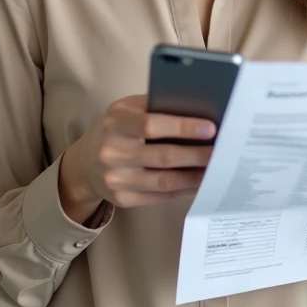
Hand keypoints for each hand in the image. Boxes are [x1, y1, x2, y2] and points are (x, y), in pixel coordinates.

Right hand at [58, 94, 216, 220]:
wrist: (84, 164)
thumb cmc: (115, 130)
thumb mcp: (125, 110)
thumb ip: (155, 107)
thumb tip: (198, 110)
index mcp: (115, 123)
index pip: (151, 125)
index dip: (183, 127)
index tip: (211, 128)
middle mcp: (112, 152)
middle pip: (164, 157)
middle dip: (198, 154)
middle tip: (223, 151)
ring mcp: (116, 179)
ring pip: (165, 180)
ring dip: (195, 175)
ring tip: (216, 168)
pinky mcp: (123, 199)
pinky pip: (160, 195)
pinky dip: (183, 188)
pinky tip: (199, 181)